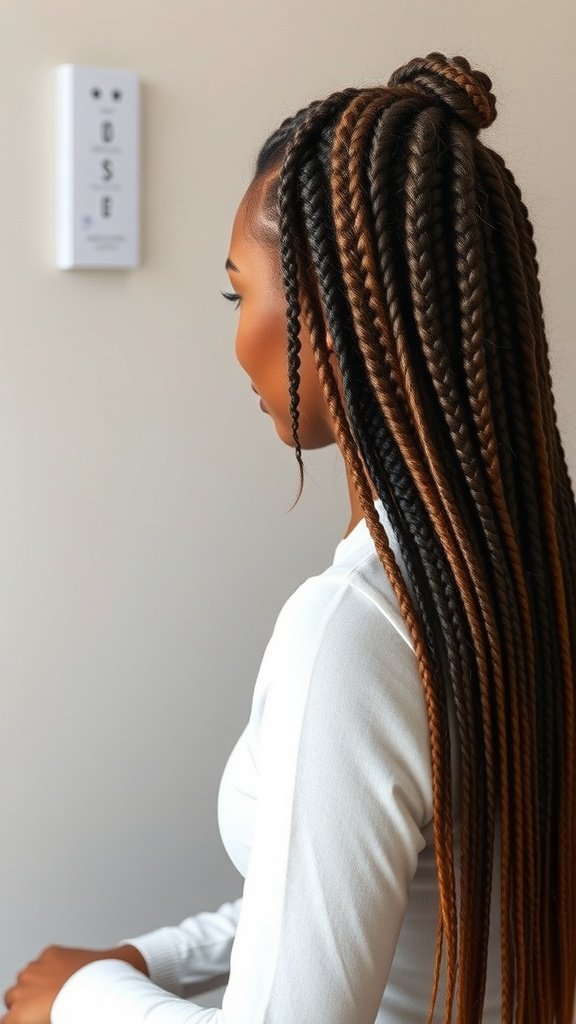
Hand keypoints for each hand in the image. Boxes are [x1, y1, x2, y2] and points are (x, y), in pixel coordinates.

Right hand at [1, 944, 131, 1023]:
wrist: (106, 990)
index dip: (20, 1020)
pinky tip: (68, 975)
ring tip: (58, 991)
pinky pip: (44, 960)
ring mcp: (37, 967)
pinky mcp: (51, 952)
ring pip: (26, 975)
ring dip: (36, 982)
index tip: (34, 1018)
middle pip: (13, 996)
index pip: (7, 1020)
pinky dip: (51, 966)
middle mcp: (24, 988)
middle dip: (25, 1001)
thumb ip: (39, 1020)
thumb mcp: (53, 1023)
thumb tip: (43, 1016)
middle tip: (47, 1007)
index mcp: (21, 1014)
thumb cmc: (83, 1014)